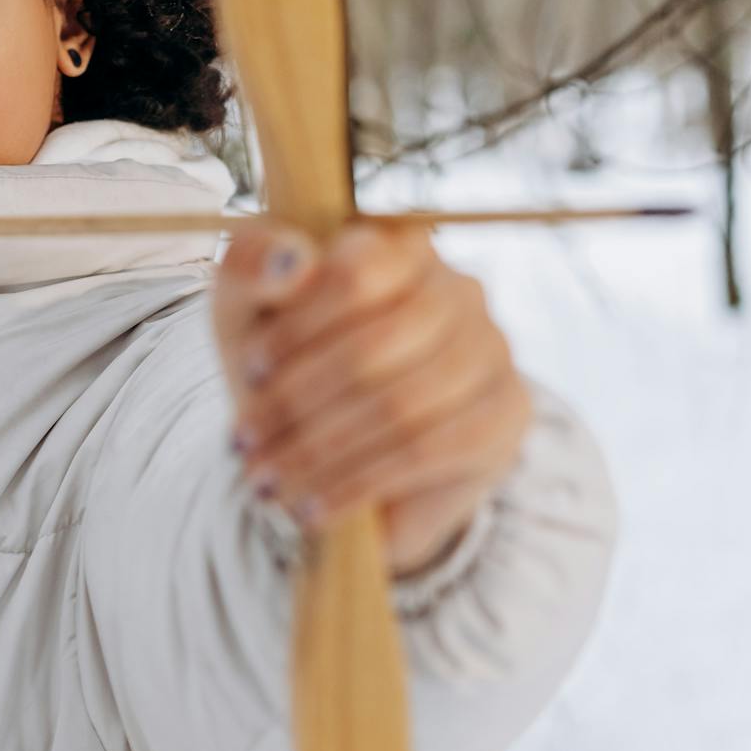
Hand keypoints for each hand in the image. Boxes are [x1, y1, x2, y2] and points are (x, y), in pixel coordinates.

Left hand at [211, 221, 531, 577]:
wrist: (326, 449)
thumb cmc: (282, 360)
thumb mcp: (245, 310)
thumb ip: (251, 267)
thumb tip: (292, 261)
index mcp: (395, 243)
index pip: (360, 271)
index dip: (300, 326)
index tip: (251, 371)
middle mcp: (457, 287)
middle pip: (379, 344)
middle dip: (299, 402)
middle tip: (246, 443)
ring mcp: (491, 348)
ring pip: (404, 404)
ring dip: (321, 451)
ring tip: (266, 481)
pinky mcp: (505, 413)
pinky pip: (431, 451)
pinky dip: (360, 483)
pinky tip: (313, 506)